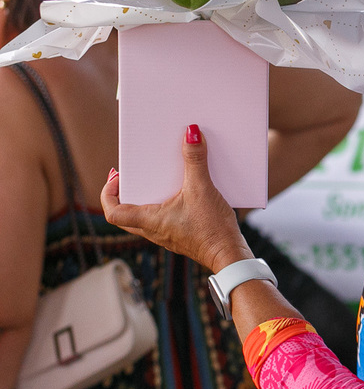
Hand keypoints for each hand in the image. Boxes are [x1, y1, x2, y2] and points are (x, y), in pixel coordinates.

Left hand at [101, 125, 251, 272]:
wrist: (229, 255)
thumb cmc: (212, 230)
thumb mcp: (202, 189)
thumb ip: (195, 161)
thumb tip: (191, 133)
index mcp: (149, 221)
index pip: (112, 212)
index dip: (107, 193)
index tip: (116, 176)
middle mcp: (153, 231)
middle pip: (125, 214)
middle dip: (125, 194)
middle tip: (132, 176)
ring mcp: (166, 236)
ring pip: (144, 218)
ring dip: (145, 200)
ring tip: (158, 180)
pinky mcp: (181, 236)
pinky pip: (163, 220)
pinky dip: (164, 206)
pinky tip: (182, 195)